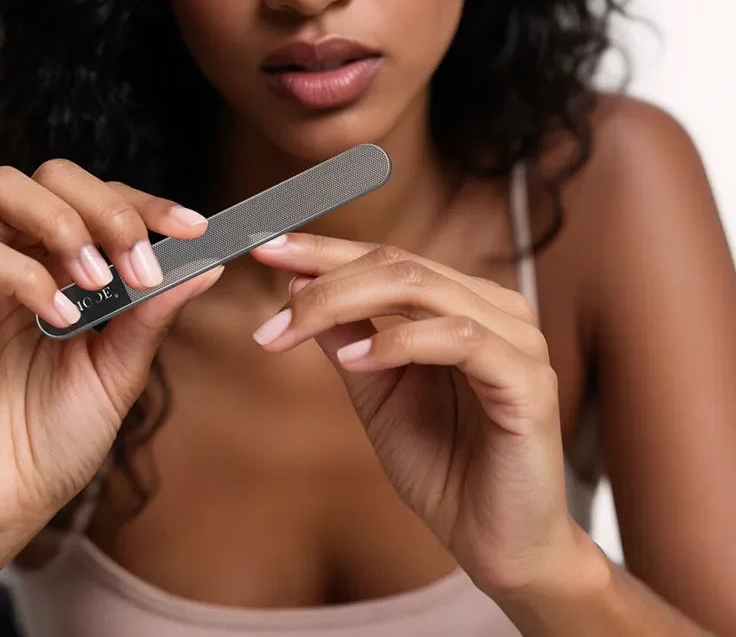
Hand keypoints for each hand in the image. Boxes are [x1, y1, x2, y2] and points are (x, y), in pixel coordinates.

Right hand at [0, 160, 224, 567]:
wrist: (2, 505)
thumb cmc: (58, 439)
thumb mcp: (121, 371)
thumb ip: (152, 314)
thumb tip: (207, 263)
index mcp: (64, 266)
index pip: (102, 197)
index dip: (149, 202)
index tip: (195, 228)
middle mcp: (21, 258)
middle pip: (53, 173)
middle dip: (107, 206)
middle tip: (139, 264)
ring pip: (3, 189)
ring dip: (64, 225)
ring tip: (98, 282)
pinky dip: (28, 277)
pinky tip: (59, 320)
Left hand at [249, 232, 580, 594]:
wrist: (496, 544)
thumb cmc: (441, 464)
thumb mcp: (374, 390)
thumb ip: (345, 335)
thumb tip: (296, 287)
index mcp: (461, 303)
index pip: (386, 257)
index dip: (323, 250)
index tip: (265, 250)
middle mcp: (494, 308)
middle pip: (398, 264)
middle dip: (324, 281)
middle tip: (274, 311)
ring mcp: (517, 340)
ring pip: (422, 287)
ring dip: (346, 303)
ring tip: (296, 330)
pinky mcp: (528, 380)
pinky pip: (459, 338)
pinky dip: (399, 342)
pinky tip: (357, 361)